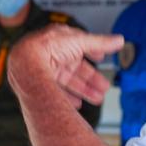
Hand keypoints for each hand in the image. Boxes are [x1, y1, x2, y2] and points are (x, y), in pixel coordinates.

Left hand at [8, 25, 122, 106]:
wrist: (25, 64)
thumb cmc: (47, 47)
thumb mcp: (80, 42)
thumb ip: (100, 43)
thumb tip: (120, 40)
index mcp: (60, 41)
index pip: (79, 46)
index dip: (92, 53)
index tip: (101, 59)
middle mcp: (52, 55)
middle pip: (76, 68)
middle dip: (91, 79)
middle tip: (104, 88)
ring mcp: (45, 70)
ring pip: (68, 82)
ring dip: (84, 91)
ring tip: (98, 99)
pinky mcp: (40, 84)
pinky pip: (56, 93)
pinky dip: (68, 99)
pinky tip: (77, 105)